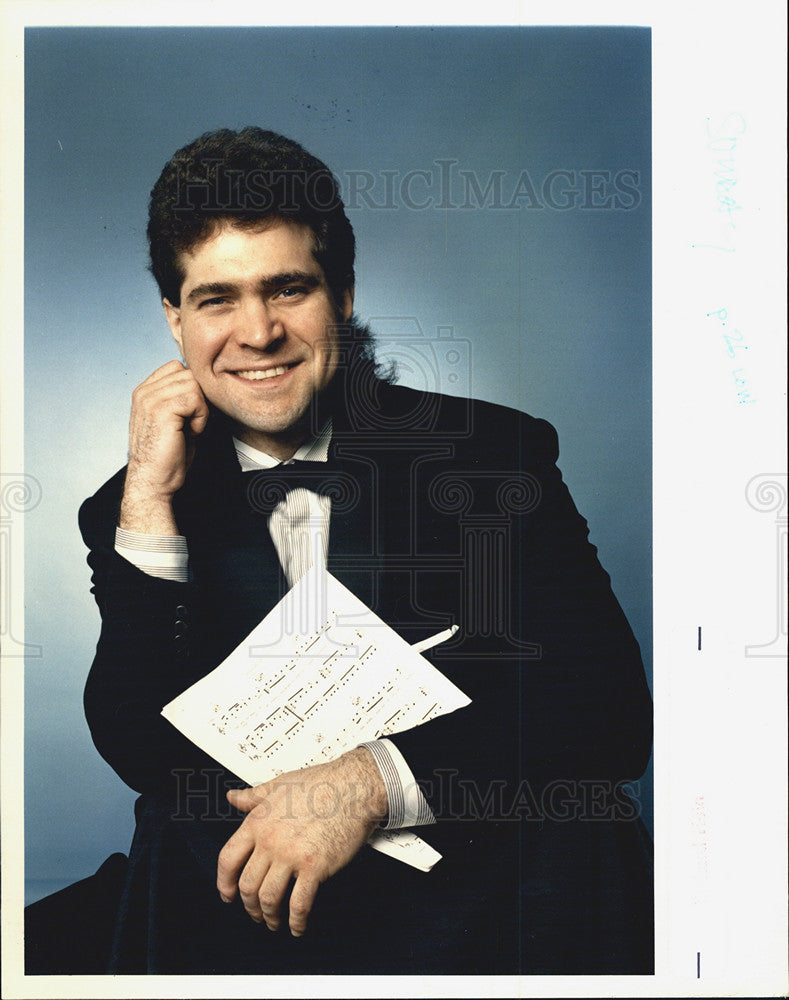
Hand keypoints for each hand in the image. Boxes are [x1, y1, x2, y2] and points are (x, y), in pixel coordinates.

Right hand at [120, 361, 208, 533]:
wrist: (153, 482)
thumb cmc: (166, 457)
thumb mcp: (172, 421)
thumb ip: (179, 399)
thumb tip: (201, 385)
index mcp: (144, 392)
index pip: (176, 367)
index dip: (191, 389)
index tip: (188, 414)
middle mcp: (144, 392)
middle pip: (188, 374)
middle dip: (198, 398)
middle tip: (191, 423)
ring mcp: (150, 399)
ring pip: (193, 384)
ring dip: (200, 408)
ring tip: (190, 428)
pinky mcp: (161, 410)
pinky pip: (195, 398)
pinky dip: (201, 417)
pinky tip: (191, 433)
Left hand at [217, 748, 386, 935]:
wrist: (353, 787)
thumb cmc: (320, 784)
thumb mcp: (278, 785)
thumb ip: (253, 797)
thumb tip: (234, 798)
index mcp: (258, 823)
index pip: (228, 859)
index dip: (224, 882)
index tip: (227, 894)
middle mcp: (270, 841)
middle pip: (247, 885)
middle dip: (249, 905)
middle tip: (254, 912)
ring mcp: (291, 855)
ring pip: (269, 898)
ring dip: (269, 916)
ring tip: (274, 921)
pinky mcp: (315, 867)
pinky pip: (299, 903)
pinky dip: (296, 921)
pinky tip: (298, 925)